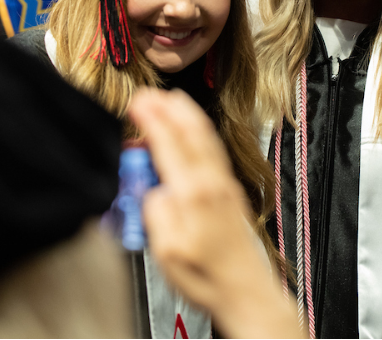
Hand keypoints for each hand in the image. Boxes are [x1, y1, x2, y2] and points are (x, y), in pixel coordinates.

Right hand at [127, 88, 301, 338]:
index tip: (138, 101)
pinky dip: (201, 131)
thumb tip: (154, 190)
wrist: (244, 289)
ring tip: (171, 98)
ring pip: (205, 138)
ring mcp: (223, 185)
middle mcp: (212, 184)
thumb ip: (157, 215)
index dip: (153, 121)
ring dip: (186, 114)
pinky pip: (214, 150)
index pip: (169, 146)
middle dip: (168, 109)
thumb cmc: (207, 276)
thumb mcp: (167, 252)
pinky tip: (195, 128)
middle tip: (148, 92)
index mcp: (194, 195)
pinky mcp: (229, 191)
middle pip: (190, 134)